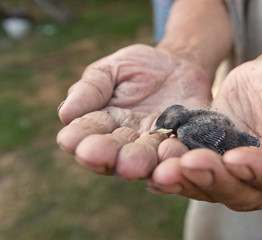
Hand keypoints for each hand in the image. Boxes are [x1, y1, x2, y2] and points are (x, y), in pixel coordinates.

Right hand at [56, 44, 211, 178]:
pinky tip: (172, 153)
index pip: (87, 133)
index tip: (69, 140)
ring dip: (140, 162)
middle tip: (99, 156)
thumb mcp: (112, 70)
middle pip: (115, 153)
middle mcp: (128, 141)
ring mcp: (157, 144)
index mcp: (104, 124)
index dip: (78, 137)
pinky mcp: (184, 141)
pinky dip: (176, 155)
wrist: (179, 67)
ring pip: (147, 158)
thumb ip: (91, 89)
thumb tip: (65, 112)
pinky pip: (181, 150)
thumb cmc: (139, 68)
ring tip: (134, 165)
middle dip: (108, 155)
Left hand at [147, 54, 261, 210]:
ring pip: (208, 182)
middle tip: (187, 163)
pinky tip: (154, 165)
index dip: (260, 172)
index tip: (238, 158)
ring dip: (184, 178)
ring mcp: (233, 166)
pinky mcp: (211, 151)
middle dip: (212, 178)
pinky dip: (172, 166)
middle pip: (237, 189)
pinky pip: (190, 163)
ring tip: (161, 168)